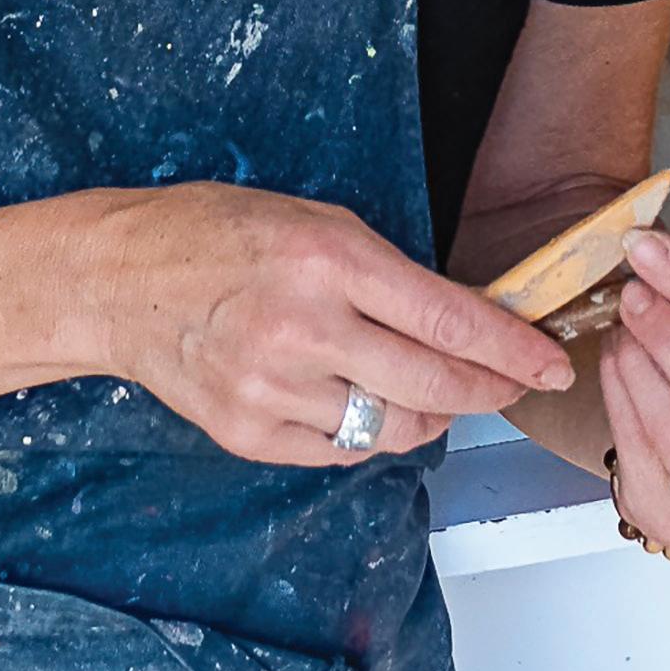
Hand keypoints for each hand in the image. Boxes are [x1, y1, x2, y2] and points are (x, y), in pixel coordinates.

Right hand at [80, 181, 573, 467]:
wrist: (121, 278)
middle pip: (433, 383)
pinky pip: (341, 450)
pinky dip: (367, 431)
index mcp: (328, 258)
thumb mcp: (315, 220)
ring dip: (429, 413)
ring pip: (393, 428)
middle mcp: (304, 327)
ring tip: (431, 389)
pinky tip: (361, 400)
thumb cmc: (220, 233)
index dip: (510, 349)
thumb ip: (387, 274)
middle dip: (488, 390)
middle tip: (512, 386)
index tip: (548, 363)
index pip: (447, 317)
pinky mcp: (249, 433)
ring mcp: (273, 388)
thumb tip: (463, 323)